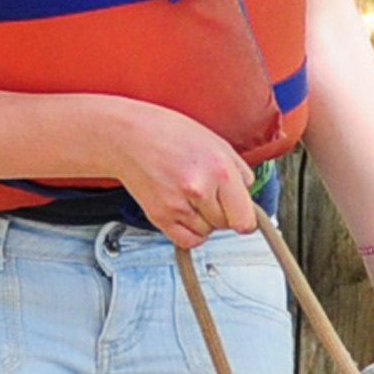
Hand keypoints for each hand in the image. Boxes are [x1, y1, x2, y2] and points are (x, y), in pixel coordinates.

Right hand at [107, 101, 262, 245]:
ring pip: (207, 232)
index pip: (245, 219)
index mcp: (220, 170)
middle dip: (222, 211)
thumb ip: (238, 172)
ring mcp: (178, 206)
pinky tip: (186, 213)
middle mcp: (200, 190)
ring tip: (191, 195)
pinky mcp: (160, 217)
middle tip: (209, 192)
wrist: (128, 136)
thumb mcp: (215, 142)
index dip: (245, 216)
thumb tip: (246, 196)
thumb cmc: (168, 132)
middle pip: (226, 225)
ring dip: (204, 219)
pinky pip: (187, 240)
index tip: (242, 214)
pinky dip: (190, 232)